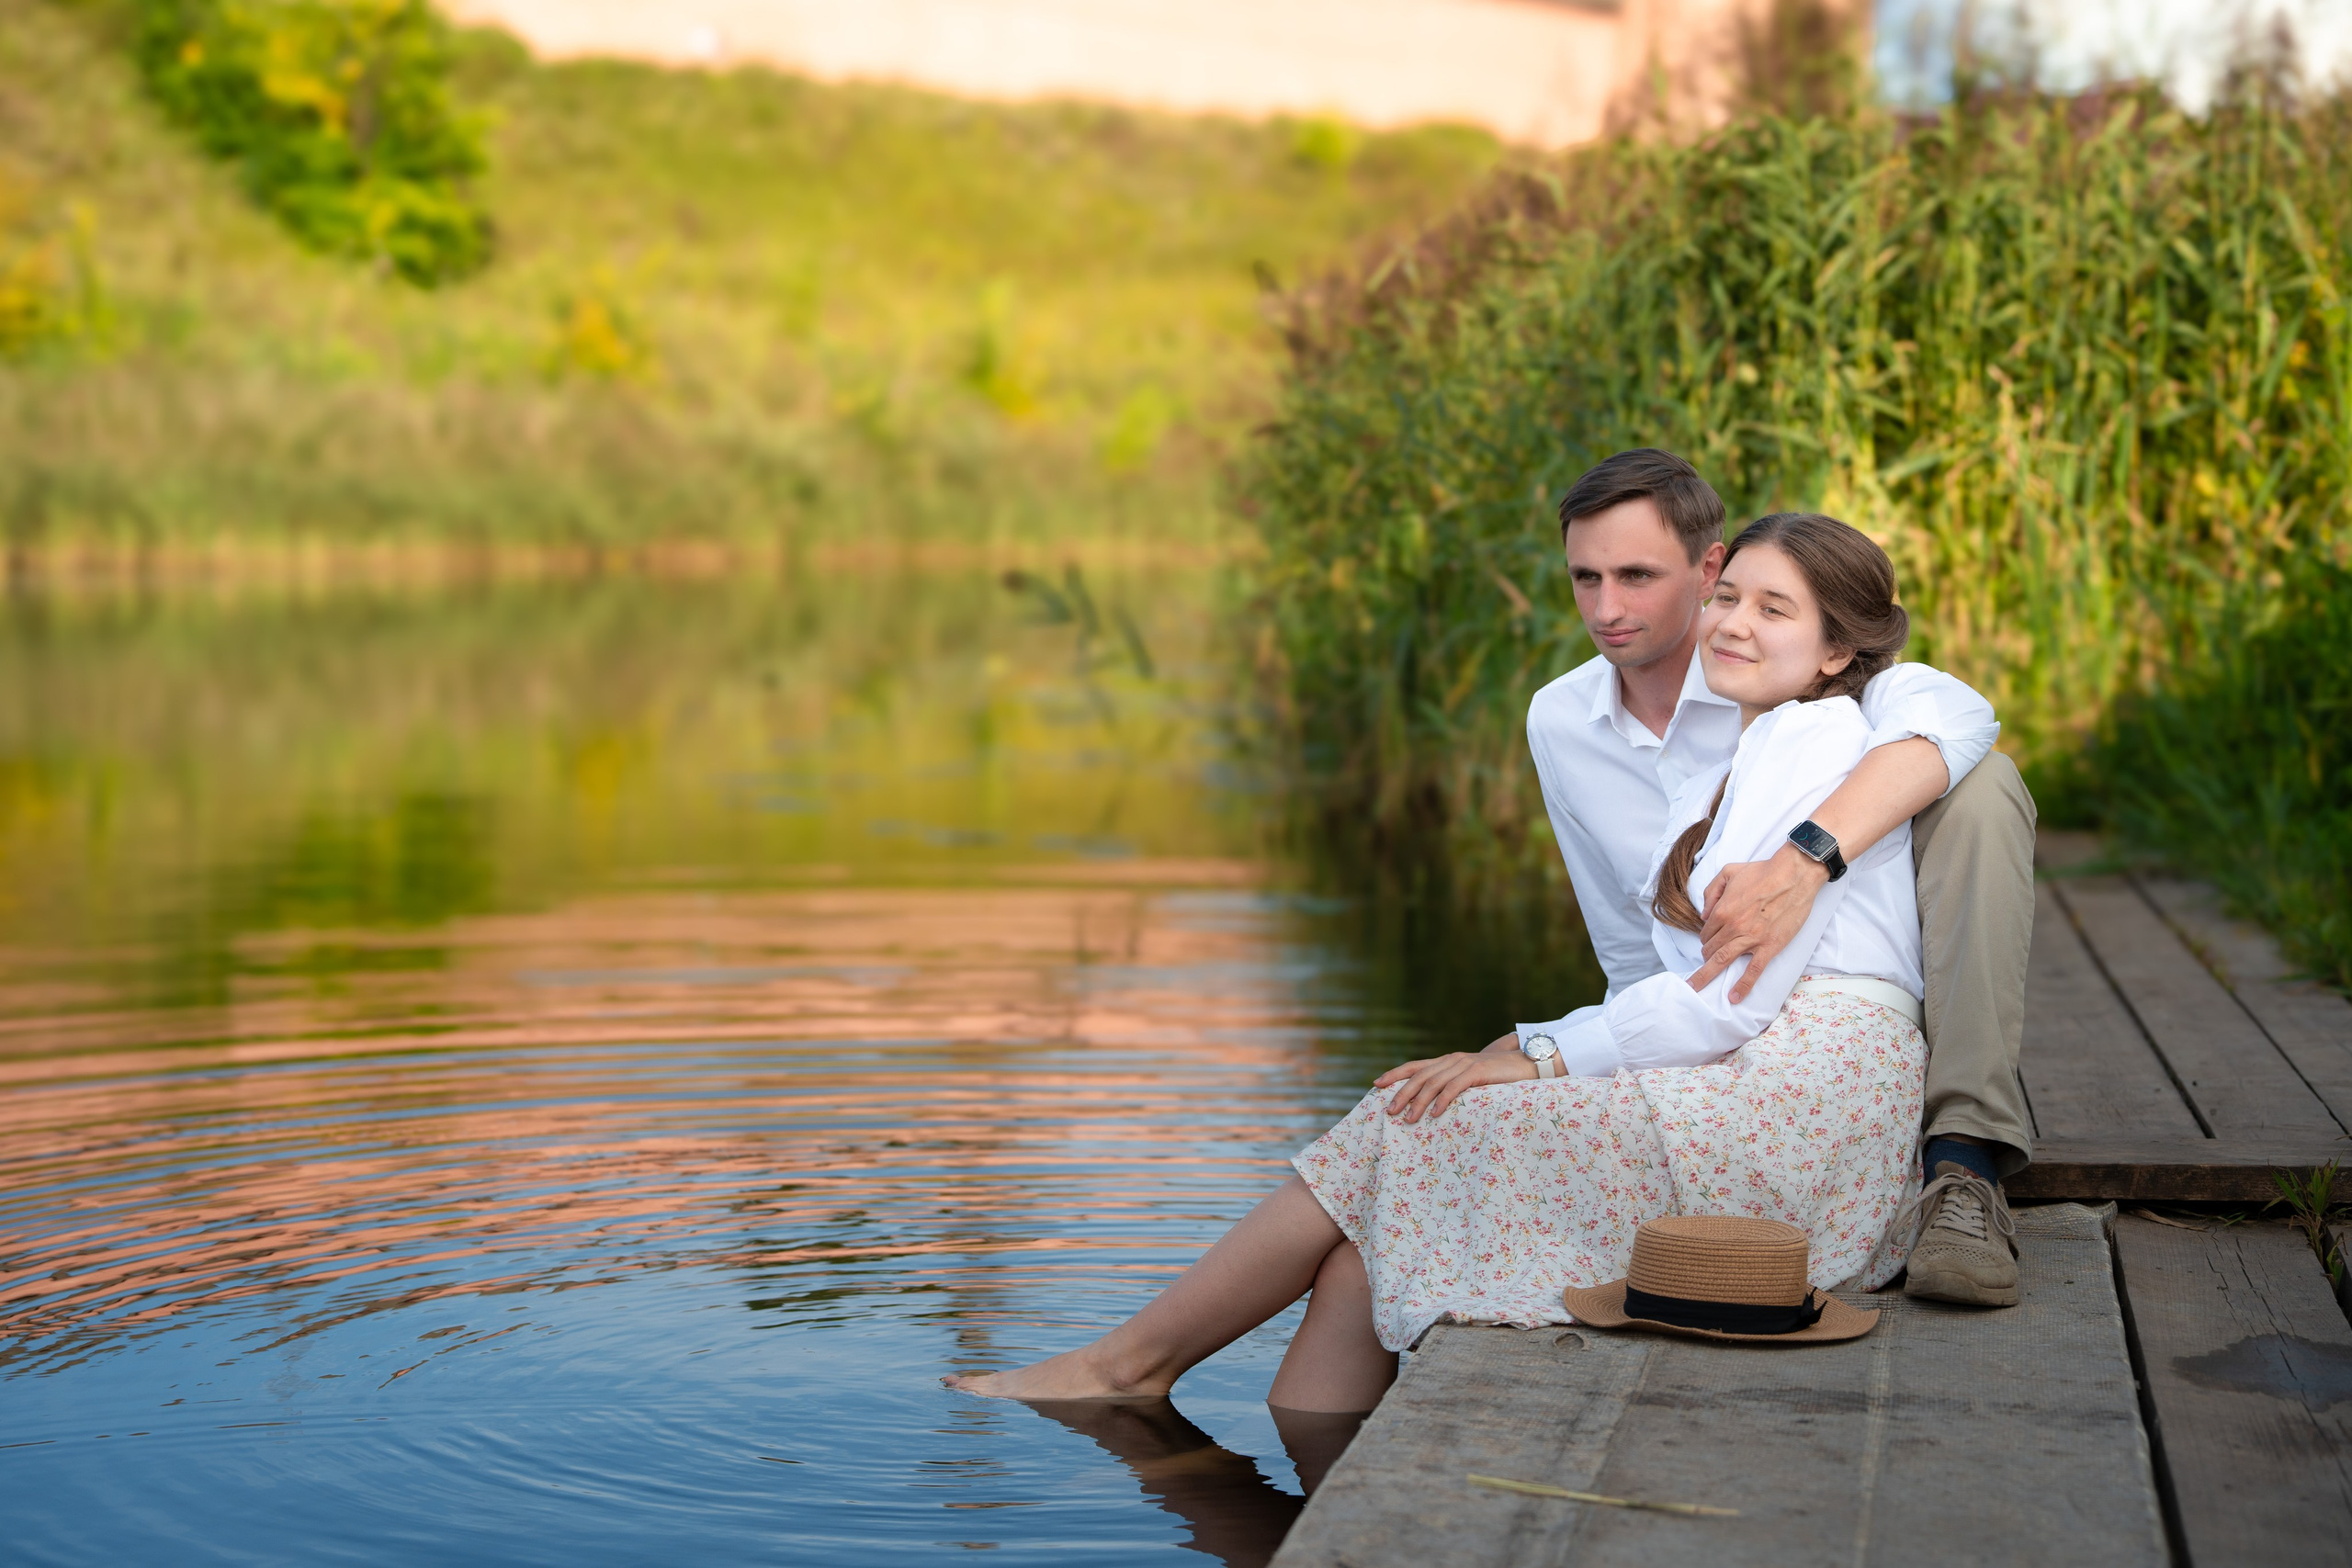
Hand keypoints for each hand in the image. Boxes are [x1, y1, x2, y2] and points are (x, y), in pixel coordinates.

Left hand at [1373, 1038, 1535, 1123]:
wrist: (1525, 1063)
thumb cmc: (1497, 1076)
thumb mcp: (1468, 1078)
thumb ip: (1451, 1084)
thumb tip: (1430, 1104)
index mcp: (1446, 1060)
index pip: (1414, 1065)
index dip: (1394, 1073)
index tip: (1376, 1084)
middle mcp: (1451, 1059)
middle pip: (1419, 1075)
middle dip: (1401, 1093)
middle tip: (1389, 1111)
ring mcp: (1464, 1064)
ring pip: (1434, 1082)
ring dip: (1419, 1101)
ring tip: (1409, 1119)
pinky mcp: (1478, 1072)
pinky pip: (1455, 1087)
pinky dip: (1443, 1101)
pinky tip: (1434, 1114)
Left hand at [1688, 844, 1828, 1002]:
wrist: (1794, 875)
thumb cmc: (1763, 871)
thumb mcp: (1728, 872)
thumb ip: (1711, 892)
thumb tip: (1704, 914)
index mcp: (1722, 910)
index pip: (1706, 933)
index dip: (1705, 938)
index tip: (1708, 942)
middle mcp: (1733, 927)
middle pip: (1711, 949)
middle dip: (1704, 958)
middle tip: (1702, 966)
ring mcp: (1751, 938)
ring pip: (1724, 961)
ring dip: (1708, 975)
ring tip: (1698, 988)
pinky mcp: (1770, 946)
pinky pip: (1754, 970)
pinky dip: (1743, 985)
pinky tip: (1735, 997)